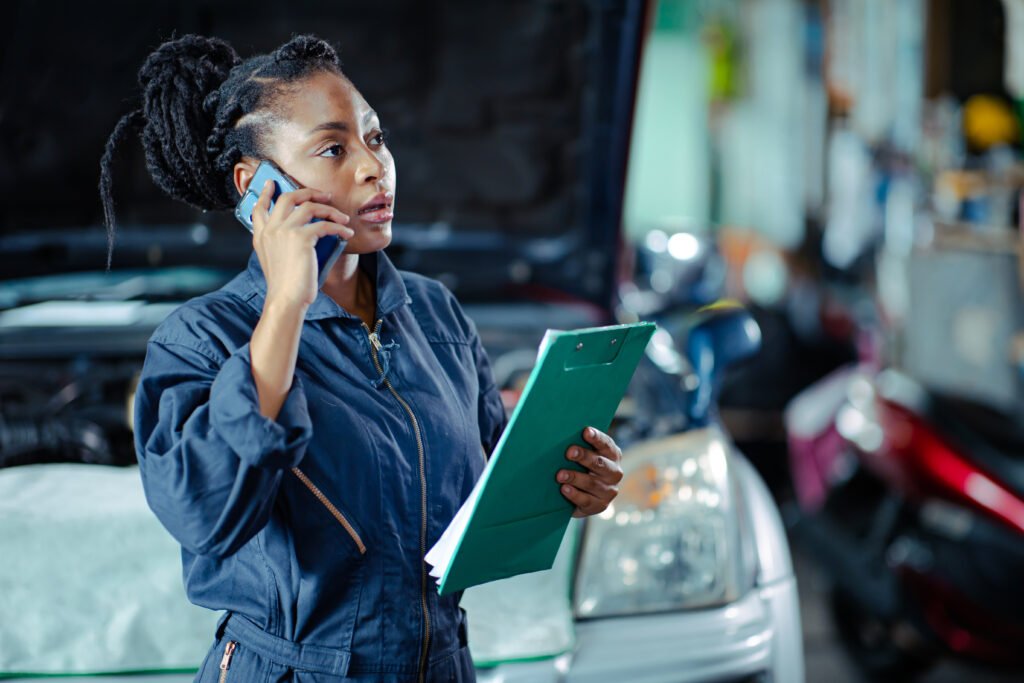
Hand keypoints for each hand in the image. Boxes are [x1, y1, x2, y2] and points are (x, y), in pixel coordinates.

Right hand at [251, 179, 353, 310]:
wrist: (286, 299)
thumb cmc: (285, 286)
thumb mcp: (274, 261)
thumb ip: (279, 244)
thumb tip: (303, 233)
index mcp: (261, 236)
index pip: (259, 208)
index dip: (265, 193)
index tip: (271, 183)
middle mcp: (270, 229)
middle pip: (288, 198)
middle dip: (307, 192)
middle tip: (323, 195)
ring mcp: (285, 231)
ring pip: (309, 206)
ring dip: (330, 210)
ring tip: (342, 217)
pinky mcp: (302, 238)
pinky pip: (325, 224)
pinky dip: (339, 227)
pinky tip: (347, 232)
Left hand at [556, 427, 623, 517]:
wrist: (583, 495)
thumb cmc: (581, 467)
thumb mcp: (584, 456)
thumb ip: (579, 446)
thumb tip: (561, 434)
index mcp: (612, 455)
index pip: (606, 444)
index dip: (596, 438)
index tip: (585, 431)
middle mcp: (614, 472)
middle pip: (600, 463)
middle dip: (584, 456)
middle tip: (569, 452)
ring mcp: (609, 490)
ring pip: (592, 483)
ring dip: (575, 477)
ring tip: (560, 475)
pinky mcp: (600, 505)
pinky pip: (586, 500)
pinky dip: (574, 494)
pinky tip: (564, 489)